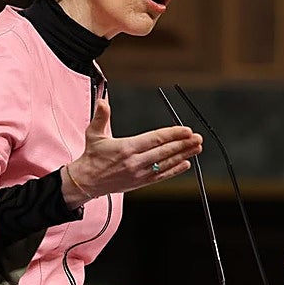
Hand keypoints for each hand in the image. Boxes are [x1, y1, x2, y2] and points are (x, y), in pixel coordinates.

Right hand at [63, 99, 201, 202]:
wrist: (86, 182)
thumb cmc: (91, 157)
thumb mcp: (94, 134)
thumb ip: (101, 116)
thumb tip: (103, 101)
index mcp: (126, 148)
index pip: (155, 139)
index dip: (172, 134)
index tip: (186, 130)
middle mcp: (135, 162)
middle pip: (165, 152)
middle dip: (183, 144)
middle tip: (198, 138)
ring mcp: (139, 174)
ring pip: (166, 164)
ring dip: (184, 155)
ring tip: (196, 148)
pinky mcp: (140, 183)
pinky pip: (161, 176)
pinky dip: (175, 170)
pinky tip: (186, 163)